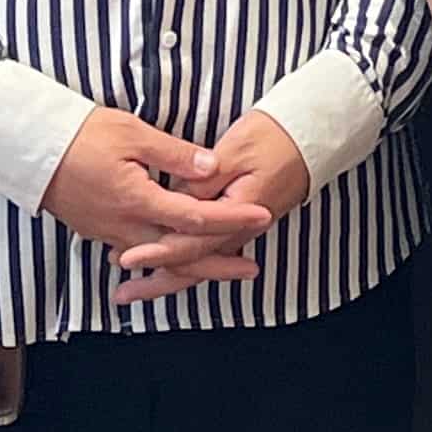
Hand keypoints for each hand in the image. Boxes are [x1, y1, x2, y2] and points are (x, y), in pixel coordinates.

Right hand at [44, 107, 274, 271]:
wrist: (29, 148)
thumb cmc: (80, 134)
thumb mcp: (131, 133)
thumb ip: (175, 154)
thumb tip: (212, 168)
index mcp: (137, 200)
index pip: (195, 217)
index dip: (231, 219)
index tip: (261, 216)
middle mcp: (125, 226)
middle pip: (181, 254)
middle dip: (218, 263)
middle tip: (252, 268)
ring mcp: (111, 233)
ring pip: (160, 259)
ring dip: (193, 265)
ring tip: (223, 267)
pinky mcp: (101, 232)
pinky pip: (140, 254)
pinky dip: (165, 261)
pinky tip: (179, 261)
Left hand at [113, 108, 314, 306]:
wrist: (309, 136)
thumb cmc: (272, 136)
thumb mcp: (234, 151)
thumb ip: (202, 181)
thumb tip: (173, 203)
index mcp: (238, 214)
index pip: (191, 244)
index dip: (157, 252)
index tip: (127, 259)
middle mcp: (239, 231)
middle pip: (193, 265)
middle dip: (156, 282)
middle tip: (122, 294)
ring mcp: (239, 231)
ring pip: (198, 263)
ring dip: (165, 276)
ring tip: (132, 288)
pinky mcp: (237, 225)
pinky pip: (206, 251)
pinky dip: (181, 261)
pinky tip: (161, 264)